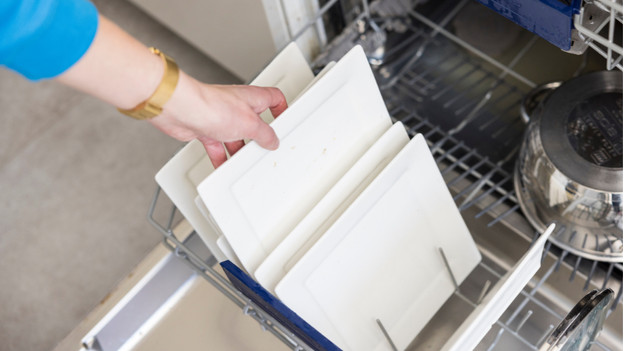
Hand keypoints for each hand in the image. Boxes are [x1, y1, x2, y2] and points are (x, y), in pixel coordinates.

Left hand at [151, 71, 286, 166]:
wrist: (182, 110)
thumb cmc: (211, 106)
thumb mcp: (249, 124)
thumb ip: (264, 134)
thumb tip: (272, 140)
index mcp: (252, 98)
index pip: (274, 98)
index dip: (281, 108)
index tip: (284, 121)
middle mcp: (236, 105)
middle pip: (254, 121)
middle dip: (259, 137)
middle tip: (265, 147)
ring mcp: (221, 117)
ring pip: (236, 136)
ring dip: (240, 149)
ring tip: (245, 160)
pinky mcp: (206, 128)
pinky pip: (218, 146)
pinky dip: (221, 157)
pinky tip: (223, 166)